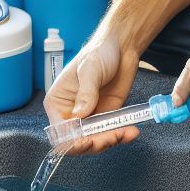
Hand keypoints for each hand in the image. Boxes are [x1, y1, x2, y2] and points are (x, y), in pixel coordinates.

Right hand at [43, 32, 141, 155]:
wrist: (122, 47)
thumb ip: (86, 92)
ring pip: (95, 142)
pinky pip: (111, 134)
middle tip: (112, 136)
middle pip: (77, 142)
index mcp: (58, 103)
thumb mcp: (90, 69)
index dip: (71, 141)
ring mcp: (90, 118)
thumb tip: (80, 115)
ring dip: (110, 141)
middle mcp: (71, 114)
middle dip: (94, 143)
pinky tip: (131, 132)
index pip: (59, 132)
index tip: (87, 141)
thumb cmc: (99, 53)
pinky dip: (121, 136)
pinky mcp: (107, 118)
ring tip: (125, 132)